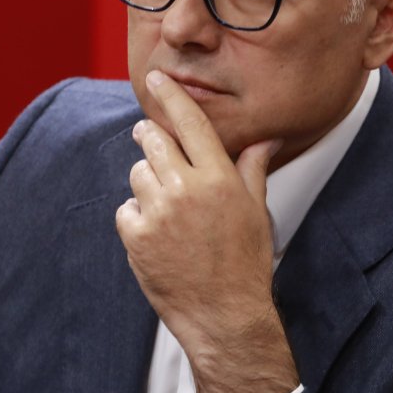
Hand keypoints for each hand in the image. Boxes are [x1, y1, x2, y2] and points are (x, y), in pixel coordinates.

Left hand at [116, 70, 298, 392]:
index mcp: (219, 178)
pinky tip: (157, 235)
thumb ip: (253, 168)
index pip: (190, 122)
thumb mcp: (256, 211)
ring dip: (148, 183)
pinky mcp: (136, 236)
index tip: (157, 78)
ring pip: (138, 173)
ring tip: (168, 208)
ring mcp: (158, 212)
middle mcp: (186, 189)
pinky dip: (137, 218)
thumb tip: (265, 138)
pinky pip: (126, 209)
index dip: (171, 96)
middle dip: (149, 136)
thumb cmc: (246, 263)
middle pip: (154, 141)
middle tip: (149, 137)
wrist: (224, 315)